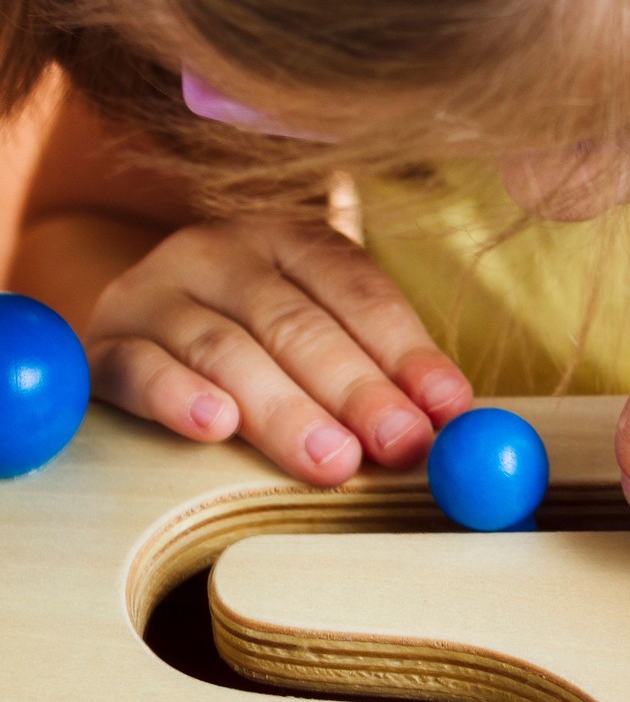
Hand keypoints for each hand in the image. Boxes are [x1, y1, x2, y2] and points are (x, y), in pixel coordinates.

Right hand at [86, 219, 472, 483]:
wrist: (139, 324)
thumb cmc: (258, 338)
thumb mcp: (325, 332)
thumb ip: (385, 370)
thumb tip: (452, 419)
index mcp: (289, 240)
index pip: (355, 288)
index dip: (407, 351)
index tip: (446, 408)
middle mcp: (220, 254)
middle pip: (296, 323)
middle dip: (357, 389)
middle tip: (398, 443)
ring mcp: (155, 294)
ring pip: (225, 349)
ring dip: (285, 409)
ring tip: (331, 460)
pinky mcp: (105, 344)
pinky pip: (139, 369)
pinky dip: (179, 397)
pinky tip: (216, 426)